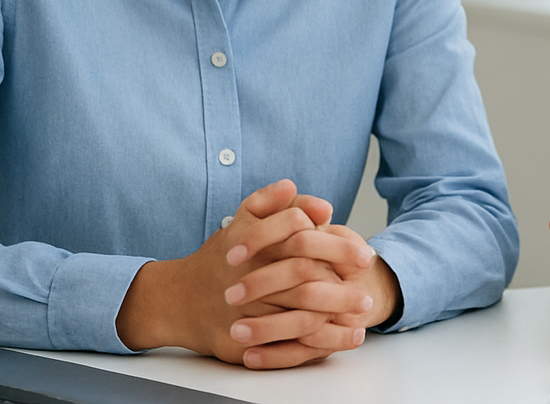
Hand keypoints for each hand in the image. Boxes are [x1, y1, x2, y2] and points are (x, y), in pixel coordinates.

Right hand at [116, 180, 375, 367]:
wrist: (180, 299)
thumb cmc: (223, 257)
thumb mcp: (243, 220)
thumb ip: (277, 204)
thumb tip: (320, 204)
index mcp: (254, 243)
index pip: (301, 234)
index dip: (337, 242)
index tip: (365, 253)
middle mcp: (250, 275)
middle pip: (304, 275)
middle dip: (341, 282)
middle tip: (369, 289)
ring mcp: (247, 310)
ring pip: (298, 314)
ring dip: (335, 315)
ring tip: (362, 317)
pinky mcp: (244, 339)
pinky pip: (287, 345)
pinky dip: (318, 343)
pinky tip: (342, 339)